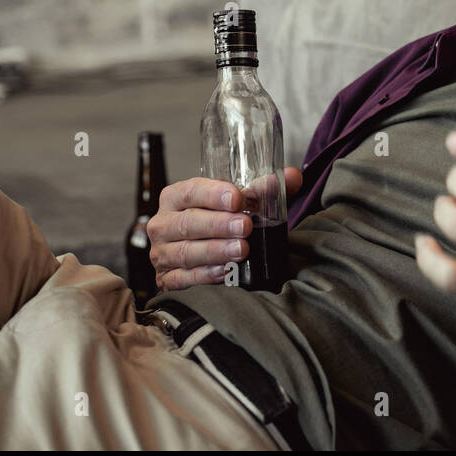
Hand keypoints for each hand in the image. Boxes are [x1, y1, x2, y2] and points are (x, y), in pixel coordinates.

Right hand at [148, 167, 302, 291]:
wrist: (193, 253)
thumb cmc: (215, 220)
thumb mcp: (235, 203)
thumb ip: (263, 190)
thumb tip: (293, 176)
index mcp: (175, 198)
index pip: (191, 191)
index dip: (213, 194)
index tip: (237, 198)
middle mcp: (164, 224)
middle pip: (188, 222)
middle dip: (219, 224)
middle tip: (245, 227)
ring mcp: (162, 253)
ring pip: (186, 252)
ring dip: (216, 251)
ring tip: (241, 249)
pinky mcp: (167, 278)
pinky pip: (184, 278)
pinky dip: (205, 275)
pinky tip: (225, 272)